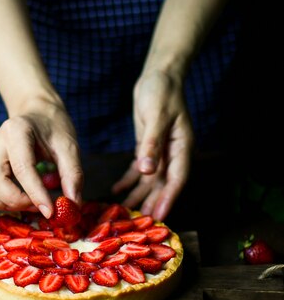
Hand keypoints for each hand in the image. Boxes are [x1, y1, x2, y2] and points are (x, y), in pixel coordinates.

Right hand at [0, 99, 83, 217]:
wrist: (37, 112)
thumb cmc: (53, 128)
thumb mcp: (69, 147)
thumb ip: (72, 175)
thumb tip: (73, 204)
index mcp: (17, 131)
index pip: (22, 168)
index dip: (35, 194)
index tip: (50, 211)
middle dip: (16, 200)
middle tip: (38, 206)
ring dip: (1, 203)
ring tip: (26, 205)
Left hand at [112, 70, 193, 220]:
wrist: (159, 77)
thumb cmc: (161, 93)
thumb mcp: (156, 117)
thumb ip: (152, 144)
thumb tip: (147, 170)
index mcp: (182, 148)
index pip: (176, 180)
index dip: (168, 199)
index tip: (159, 216)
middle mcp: (173, 154)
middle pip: (163, 184)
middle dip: (151, 203)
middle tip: (140, 223)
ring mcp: (161, 152)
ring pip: (150, 180)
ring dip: (138, 195)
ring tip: (125, 211)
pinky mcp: (149, 147)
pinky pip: (140, 169)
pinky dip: (129, 180)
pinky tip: (117, 190)